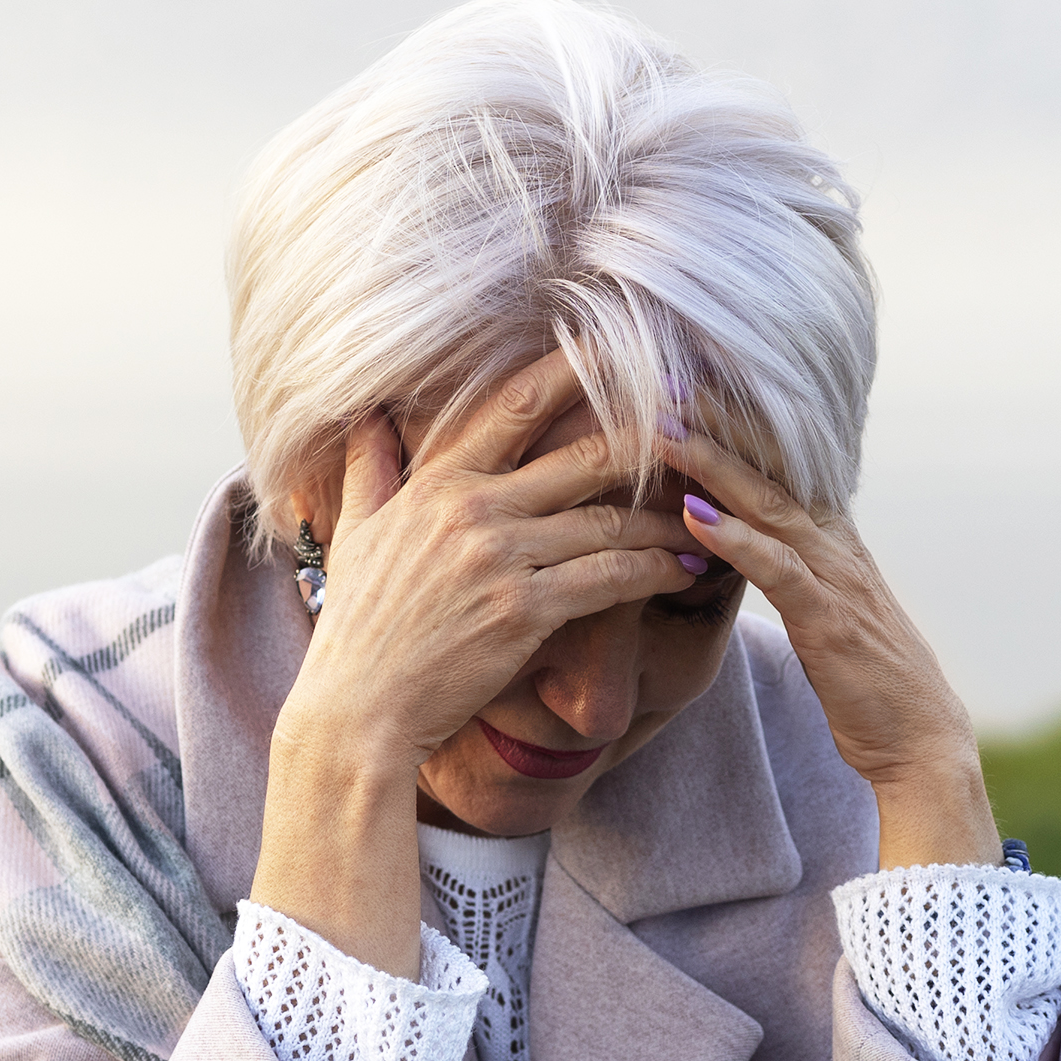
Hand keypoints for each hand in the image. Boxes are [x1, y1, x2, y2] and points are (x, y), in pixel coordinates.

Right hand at [250, 351, 695, 974]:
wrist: (357, 711)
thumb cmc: (358, 630)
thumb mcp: (355, 535)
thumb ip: (369, 470)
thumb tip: (368, 419)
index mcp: (437, 483)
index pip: (515, 408)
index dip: (573, 372)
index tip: (618, 350)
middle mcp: (473, 509)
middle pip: (584, 456)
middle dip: (649, 438)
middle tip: (698, 426)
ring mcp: (501, 558)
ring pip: (608, 519)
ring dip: (665, 518)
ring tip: (704, 514)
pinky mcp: (525, 610)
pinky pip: (611, 576)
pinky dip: (656, 569)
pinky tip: (687, 568)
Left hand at [659, 425, 1002, 870]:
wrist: (919, 741)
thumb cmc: (865, 682)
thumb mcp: (822, 610)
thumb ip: (787, 567)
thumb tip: (740, 537)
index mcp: (831, 539)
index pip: (776, 465)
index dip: (731, 424)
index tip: (681, 388)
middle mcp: (836, 544)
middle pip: (768, 468)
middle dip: (714, 424)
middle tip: (660, 381)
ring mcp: (836, 578)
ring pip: (768, 505)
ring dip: (713, 465)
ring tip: (663, 432)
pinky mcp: (828, 620)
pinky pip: (777, 570)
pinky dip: (735, 539)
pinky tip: (695, 517)